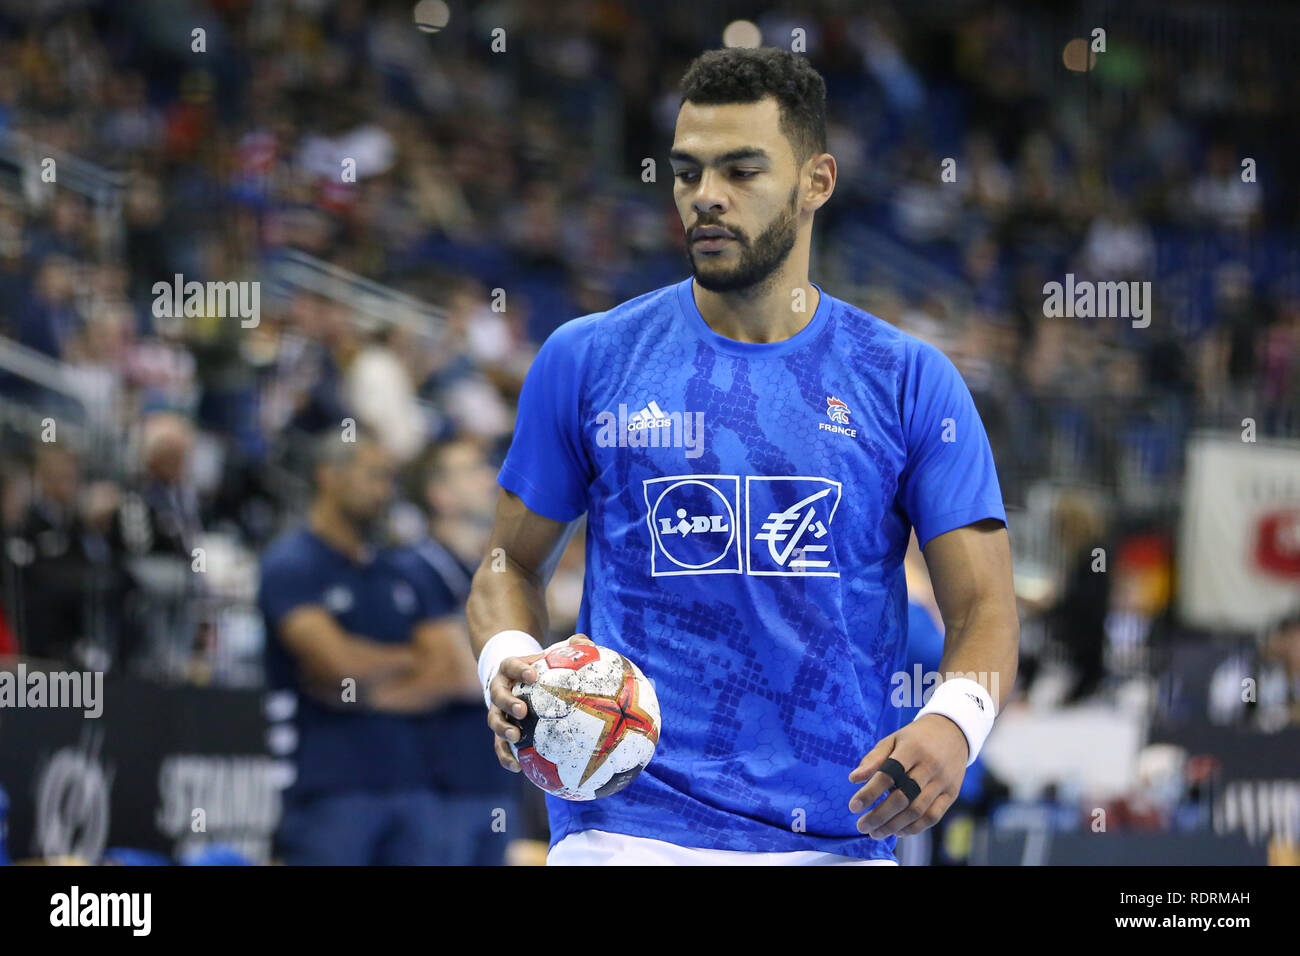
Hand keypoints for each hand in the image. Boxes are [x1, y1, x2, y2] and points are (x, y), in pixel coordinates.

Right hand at [487, 633, 595, 771]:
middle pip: (498, 695)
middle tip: (522, 710)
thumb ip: (570, 647)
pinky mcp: (500, 731)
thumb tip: (587, 642)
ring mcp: (497, 711)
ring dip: (503, 730)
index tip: (533, 675)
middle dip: (508, 703)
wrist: (516, 681)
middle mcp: (499, 690)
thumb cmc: (539, 668)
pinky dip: (506, 756)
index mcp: (510, 670)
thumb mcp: (551, 655)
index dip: (519, 670)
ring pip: (494, 721)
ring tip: (516, 738)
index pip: (511, 666)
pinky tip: (518, 768)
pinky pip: (499, 746)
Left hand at [847, 714, 968, 838]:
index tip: (853, 807)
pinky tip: (898, 832)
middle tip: (862, 826)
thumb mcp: (893, 739)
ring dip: (894, 826)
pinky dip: (914, 828)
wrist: (952, 732)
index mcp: (912, 749)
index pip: (888, 775)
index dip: (869, 793)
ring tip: (875, 833)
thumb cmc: (915, 738)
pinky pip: (933, 816)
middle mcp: (930, 765)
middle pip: (902, 797)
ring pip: (917, 811)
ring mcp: (943, 781)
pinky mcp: (952, 793)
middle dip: (879, 816)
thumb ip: (873, 759)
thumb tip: (853, 779)